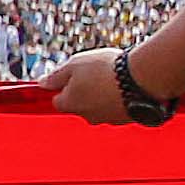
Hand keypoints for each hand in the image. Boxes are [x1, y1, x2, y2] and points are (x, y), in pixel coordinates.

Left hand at [43, 49, 177, 126]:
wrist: (142, 78)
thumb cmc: (106, 70)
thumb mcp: (74, 64)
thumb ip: (56, 76)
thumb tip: (42, 84)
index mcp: (71, 104)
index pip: (58, 101)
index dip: (62, 88)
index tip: (69, 77)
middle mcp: (88, 116)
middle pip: (80, 105)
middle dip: (85, 90)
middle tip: (94, 73)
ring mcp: (109, 119)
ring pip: (101, 107)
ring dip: (104, 94)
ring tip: (114, 76)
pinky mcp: (128, 119)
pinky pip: (119, 108)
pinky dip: (121, 98)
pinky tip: (127, 84)